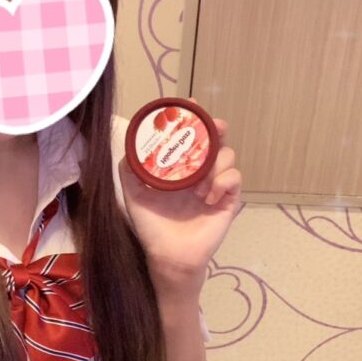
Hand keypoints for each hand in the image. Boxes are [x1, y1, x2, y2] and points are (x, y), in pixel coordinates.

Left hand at [118, 98, 241, 280]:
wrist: (168, 255)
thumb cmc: (152, 226)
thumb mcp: (134, 195)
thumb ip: (129, 171)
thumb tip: (128, 148)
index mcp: (180, 167)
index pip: (190, 136)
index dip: (194, 118)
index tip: (192, 105)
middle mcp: (200, 171)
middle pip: (216, 139)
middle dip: (216, 128)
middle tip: (214, 126)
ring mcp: (215, 184)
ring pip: (227, 156)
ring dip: (214, 163)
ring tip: (196, 186)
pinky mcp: (228, 199)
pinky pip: (233, 179)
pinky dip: (221, 182)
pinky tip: (206, 197)